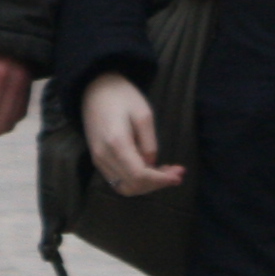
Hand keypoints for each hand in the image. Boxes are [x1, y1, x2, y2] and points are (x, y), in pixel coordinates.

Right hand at [80, 72, 180, 197]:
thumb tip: (152, 165)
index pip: (140, 175)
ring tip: (166, 172)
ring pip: (125, 187)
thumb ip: (150, 143)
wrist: (95, 88)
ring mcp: (98, 160)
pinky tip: (150, 170)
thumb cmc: (122, 96)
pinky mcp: (98, 160)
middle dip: (157, 184)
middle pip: (133, 186)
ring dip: (147, 185)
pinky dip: (136, 181)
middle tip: (177, 173)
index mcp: (116, 143)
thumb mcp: (144, 114)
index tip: (179, 175)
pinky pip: (118, 180)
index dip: (161, 180)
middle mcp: (104, 157)